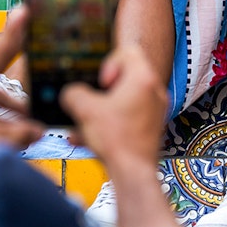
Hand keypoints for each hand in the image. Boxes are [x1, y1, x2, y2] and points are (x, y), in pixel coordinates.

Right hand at [60, 48, 165, 167]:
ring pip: (124, 100)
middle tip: (92, 101)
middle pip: (125, 76)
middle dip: (102, 89)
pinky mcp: (151, 129)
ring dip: (103, 108)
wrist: (133, 175)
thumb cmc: (116, 141)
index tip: (101, 82)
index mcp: (143, 78)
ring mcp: (155, 111)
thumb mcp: (85, 110)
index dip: (109, 61)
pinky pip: (127, 118)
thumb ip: (74, 94)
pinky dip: (109, 124)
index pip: (129, 51)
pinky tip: (87, 138)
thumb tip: (71, 93)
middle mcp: (154, 91)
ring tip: (84, 122)